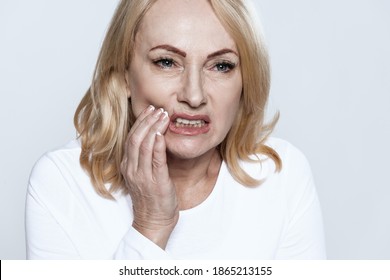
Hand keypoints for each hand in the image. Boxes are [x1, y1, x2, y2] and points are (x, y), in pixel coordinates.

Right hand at [121, 105, 178, 248]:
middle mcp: (132, 169)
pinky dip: (158, 145)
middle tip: (159, 109)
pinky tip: (162, 134)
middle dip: (147, 121)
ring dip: (154, 128)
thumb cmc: (151, 198)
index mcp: (128, 166)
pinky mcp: (156, 182)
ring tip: (164, 116)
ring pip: (144, 145)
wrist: (154, 221)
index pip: (131, 138)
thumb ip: (144, 158)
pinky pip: (156, 160)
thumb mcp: (143, 176)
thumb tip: (154, 139)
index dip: (140, 122)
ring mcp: (143, 176)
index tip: (150, 110)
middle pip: (136, 138)